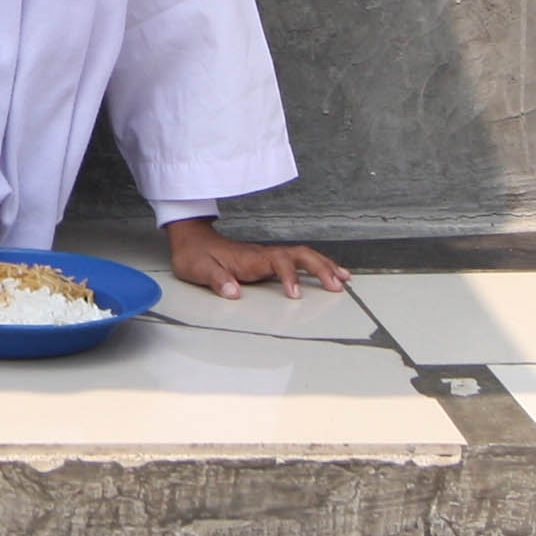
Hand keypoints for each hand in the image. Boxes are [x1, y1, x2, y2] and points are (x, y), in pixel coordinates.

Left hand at [164, 218, 348, 301]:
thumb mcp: (198, 269)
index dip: (289, 277)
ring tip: (344, 279)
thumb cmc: (195, 256)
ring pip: (303, 256)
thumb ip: (216, 279)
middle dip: (320, 268)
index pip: (278, 262)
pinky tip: (328, 274)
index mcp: (250, 258)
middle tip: (337, 286)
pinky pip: (298, 261)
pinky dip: (316, 266)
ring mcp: (268, 257)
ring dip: (324, 266)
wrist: (191, 241)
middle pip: (299, 255)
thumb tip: (233, 292)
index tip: (295, 294)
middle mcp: (263, 255)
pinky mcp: (268, 261)